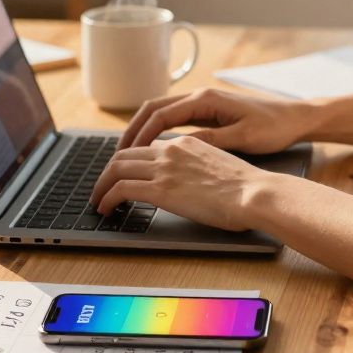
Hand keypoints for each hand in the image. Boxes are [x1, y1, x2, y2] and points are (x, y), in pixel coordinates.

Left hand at [88, 135, 280, 231]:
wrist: (254, 193)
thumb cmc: (246, 187)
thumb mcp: (219, 165)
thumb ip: (199, 167)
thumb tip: (191, 182)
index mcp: (186, 143)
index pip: (147, 146)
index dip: (130, 161)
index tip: (124, 174)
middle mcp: (170, 150)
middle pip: (125, 154)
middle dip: (109, 172)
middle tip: (103, 187)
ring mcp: (164, 168)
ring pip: (116, 169)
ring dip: (102, 186)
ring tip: (98, 201)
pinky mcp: (160, 189)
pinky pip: (120, 189)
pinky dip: (107, 198)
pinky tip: (106, 209)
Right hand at [119, 88, 311, 152]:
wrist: (297, 118)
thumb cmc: (274, 128)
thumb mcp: (242, 138)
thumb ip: (210, 140)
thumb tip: (176, 147)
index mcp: (205, 100)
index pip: (160, 115)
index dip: (139, 136)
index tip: (124, 156)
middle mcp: (200, 97)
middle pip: (153, 109)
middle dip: (132, 131)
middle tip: (115, 156)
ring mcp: (204, 104)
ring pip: (161, 113)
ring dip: (142, 130)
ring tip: (127, 154)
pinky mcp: (209, 113)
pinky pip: (175, 119)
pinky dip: (158, 132)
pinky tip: (152, 150)